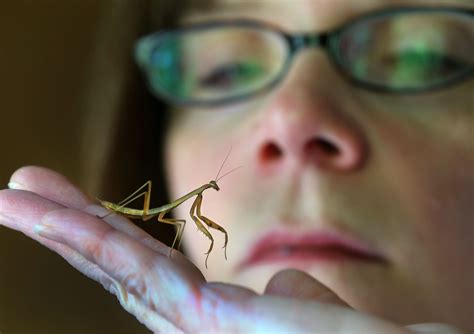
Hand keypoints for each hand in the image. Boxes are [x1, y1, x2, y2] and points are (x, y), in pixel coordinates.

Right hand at [0, 167, 465, 332]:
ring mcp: (198, 327)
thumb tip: (282, 272)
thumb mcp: (312, 312)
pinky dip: (86, 239)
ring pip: (116, 269)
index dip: (111, 246)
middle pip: (121, 271)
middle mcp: (198, 327)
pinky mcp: (209, 319)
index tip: (81, 216)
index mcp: (222, 322)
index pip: (153, 278)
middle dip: (69, 231)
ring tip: (11, 198)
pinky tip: (42, 213)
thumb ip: (290, 293)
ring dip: (61, 229)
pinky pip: (138, 272)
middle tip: (17, 194)